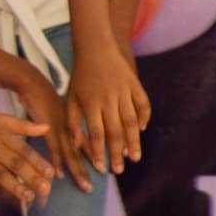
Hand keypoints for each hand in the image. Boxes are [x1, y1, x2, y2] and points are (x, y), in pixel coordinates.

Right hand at [0, 97, 55, 213]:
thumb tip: (47, 128)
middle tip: (45, 190)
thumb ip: (23, 125)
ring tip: (27, 197)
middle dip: (31, 177)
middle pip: (13, 163)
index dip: (38, 162)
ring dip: (13, 186)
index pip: (23, 150)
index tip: (51, 174)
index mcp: (1, 134)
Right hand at [23, 79, 97, 194]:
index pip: (91, 143)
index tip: (107, 172)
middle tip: (94, 187)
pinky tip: (59, 174)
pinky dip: (56, 161)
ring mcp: (60, 128)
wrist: (35, 85)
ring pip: (71, 152)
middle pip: (83, 151)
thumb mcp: (65, 114)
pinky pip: (53, 147)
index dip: (97, 157)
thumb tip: (77, 143)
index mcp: (77, 124)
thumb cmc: (49, 101)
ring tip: (86, 186)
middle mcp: (72, 128)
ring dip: (78, 170)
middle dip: (90, 170)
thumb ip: (72, 128)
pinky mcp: (46, 128)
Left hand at [67, 40, 151, 173]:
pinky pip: (142, 103)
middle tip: (120, 169)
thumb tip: (77, 144)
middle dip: (117, 153)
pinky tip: (143, 130)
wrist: (94, 46)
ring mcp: (122, 91)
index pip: (95, 134)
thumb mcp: (70, 97)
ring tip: (135, 157)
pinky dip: (145, 116)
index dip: (99, 153)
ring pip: (130, 121)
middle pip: (114, 132)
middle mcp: (107, 99)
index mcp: (89, 103)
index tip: (102, 168)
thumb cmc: (80, 75)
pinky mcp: (134, 83)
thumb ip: (72, 121)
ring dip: (134, 141)